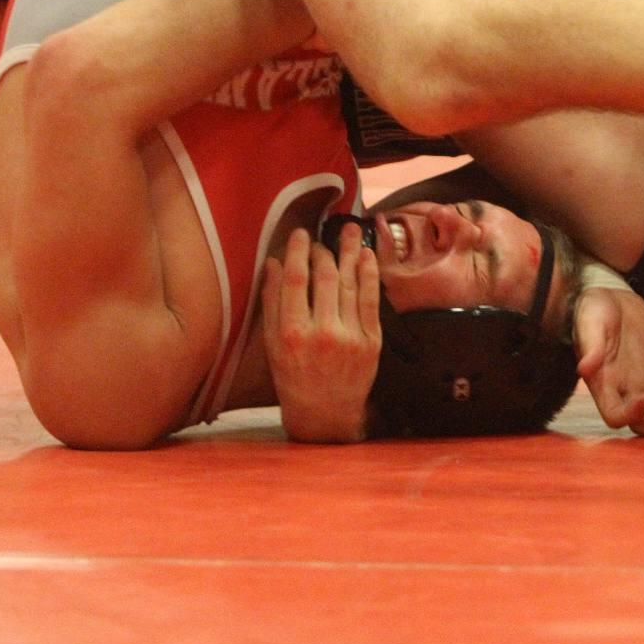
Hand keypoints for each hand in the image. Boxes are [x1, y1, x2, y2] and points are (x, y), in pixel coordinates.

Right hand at [261, 224, 380, 442]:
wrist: (325, 413)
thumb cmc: (293, 377)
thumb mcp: (273, 344)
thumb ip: (272, 303)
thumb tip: (275, 263)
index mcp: (292, 334)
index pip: (296, 281)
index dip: (299, 253)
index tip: (300, 234)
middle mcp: (322, 333)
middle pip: (325, 278)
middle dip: (323, 251)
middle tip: (320, 239)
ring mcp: (350, 337)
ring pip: (350, 284)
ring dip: (349, 252)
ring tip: (349, 230)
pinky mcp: (371, 342)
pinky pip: (371, 300)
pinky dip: (369, 274)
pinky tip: (366, 255)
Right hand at [574, 287, 643, 436]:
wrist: (613, 300)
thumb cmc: (594, 313)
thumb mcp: (589, 325)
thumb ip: (590, 347)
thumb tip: (584, 368)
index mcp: (605, 385)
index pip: (615, 416)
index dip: (629, 416)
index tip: (643, 398)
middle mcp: (626, 393)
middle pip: (643, 425)